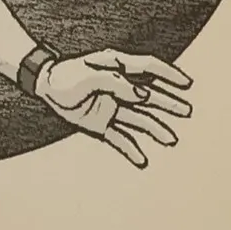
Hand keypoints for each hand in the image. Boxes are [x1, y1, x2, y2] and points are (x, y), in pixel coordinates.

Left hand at [36, 50, 192, 167]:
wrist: (43, 86)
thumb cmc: (65, 76)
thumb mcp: (88, 75)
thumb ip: (116, 82)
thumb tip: (143, 93)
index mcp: (116, 69)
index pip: (147, 68)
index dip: (168, 74)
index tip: (186, 84)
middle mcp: (119, 88)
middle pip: (150, 96)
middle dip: (169, 103)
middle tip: (187, 111)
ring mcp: (112, 107)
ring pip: (139, 119)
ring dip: (155, 128)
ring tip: (171, 139)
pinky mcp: (102, 123)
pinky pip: (120, 138)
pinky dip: (131, 149)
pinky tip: (142, 161)